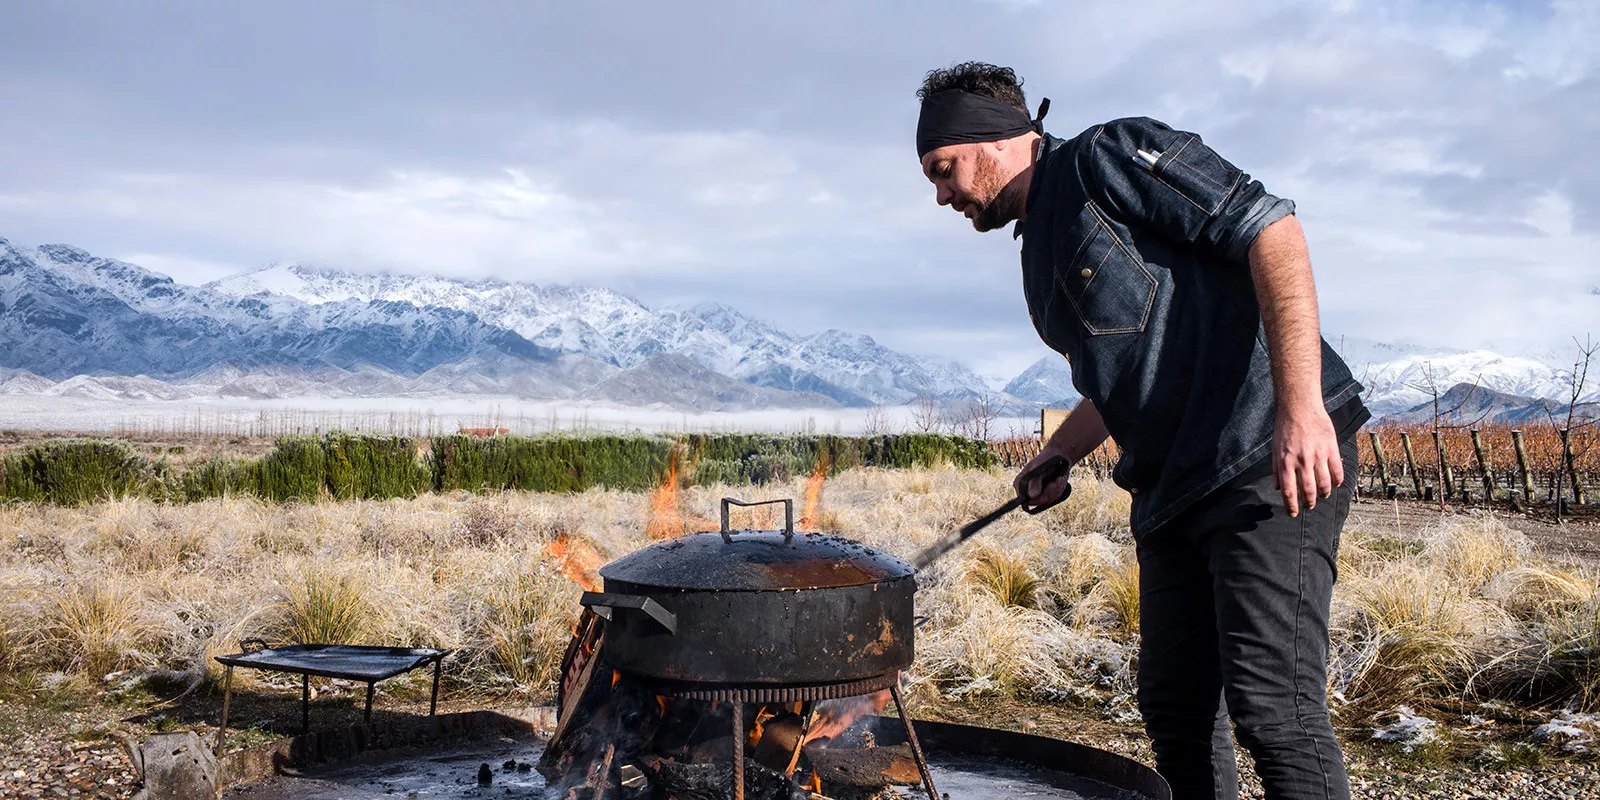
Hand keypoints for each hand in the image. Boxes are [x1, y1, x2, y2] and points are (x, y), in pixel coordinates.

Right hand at [1014, 446, 1072, 507]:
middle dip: (1049, 492)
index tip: (1047, 494)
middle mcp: (1027, 491)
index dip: (1036, 499)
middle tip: (1055, 482)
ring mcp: (1037, 493)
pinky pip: (1053, 498)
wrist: (1058, 457)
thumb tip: (1033, 495)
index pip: (1024, 499)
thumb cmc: (1046, 460)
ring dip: (1056, 489)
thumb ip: (1035, 482)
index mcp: (1020, 483)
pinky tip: (1060, 480)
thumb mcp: (1039, 468)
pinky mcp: (1047, 495)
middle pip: (1037, 501)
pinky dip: (1059, 489)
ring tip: (1059, 478)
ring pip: (1047, 500)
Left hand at [1273, 402, 1341, 516]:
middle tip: (1309, 507)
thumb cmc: (1284, 427)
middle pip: (1308, 491)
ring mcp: (1318, 455)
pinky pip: (1337, 471)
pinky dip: (1337, 481)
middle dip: (1309, 503)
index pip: (1289, 492)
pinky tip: (1334, 484)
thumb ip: (1276, 469)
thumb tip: (1278, 488)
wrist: (1300, 407)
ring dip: (1323, 494)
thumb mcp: (1274, 449)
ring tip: (1322, 496)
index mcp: (1285, 462)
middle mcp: (1302, 461)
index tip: (1293, 514)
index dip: (1291, 506)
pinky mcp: (1331, 449)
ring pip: (1324, 484)